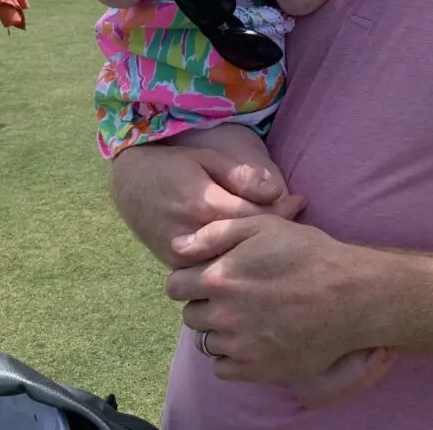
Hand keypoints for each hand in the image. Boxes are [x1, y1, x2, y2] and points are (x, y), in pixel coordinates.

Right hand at [109, 144, 305, 267]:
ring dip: (256, 256)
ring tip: (280, 244)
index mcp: (204, 206)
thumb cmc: (174, 166)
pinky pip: (212, 272)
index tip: (302, 201)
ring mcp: (183, 259)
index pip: (255, 216)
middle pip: (247, 245)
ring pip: (231, 264)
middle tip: (299, 227)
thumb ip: (241, 175)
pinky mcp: (177, 269)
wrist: (130, 186)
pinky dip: (234, 265)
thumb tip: (277, 191)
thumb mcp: (208, 158)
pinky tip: (253, 257)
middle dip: (274, 237)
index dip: (282, 211)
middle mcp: (193, 238)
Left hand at [167, 217, 377, 382]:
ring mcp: (239, 346)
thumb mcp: (262, 226)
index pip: (175, 286)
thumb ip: (214, 234)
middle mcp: (223, 315)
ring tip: (249, 315)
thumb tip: (176, 246)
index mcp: (219, 278)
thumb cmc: (307, 253)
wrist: (348, 295)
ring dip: (219, 329)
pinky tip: (254, 337)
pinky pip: (222, 368)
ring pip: (206, 341)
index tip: (210, 275)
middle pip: (190, 315)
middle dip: (205, 303)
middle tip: (235, 294)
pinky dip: (231, 355)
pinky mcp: (256, 370)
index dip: (190, 278)